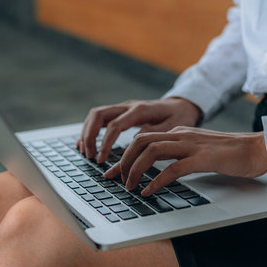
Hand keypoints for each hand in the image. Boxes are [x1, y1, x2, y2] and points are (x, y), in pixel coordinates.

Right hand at [76, 98, 202, 162]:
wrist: (182, 105)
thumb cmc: (178, 118)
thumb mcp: (171, 130)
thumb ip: (151, 140)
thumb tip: (132, 153)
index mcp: (140, 110)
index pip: (114, 125)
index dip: (105, 143)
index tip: (101, 161)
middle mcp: (128, 106)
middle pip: (98, 115)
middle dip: (89, 136)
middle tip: (89, 156)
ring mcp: (123, 107)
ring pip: (96, 114)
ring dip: (87, 132)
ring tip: (85, 152)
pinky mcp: (121, 112)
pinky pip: (100, 117)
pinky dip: (90, 129)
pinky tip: (86, 143)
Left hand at [104, 126, 266, 195]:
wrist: (257, 149)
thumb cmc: (228, 154)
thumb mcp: (196, 150)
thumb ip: (177, 155)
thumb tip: (156, 170)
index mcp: (178, 133)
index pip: (142, 139)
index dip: (123, 156)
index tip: (113, 172)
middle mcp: (181, 135)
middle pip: (140, 141)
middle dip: (123, 161)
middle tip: (119, 180)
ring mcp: (192, 145)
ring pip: (152, 151)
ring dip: (136, 170)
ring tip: (131, 187)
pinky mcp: (204, 158)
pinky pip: (173, 168)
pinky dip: (157, 180)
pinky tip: (150, 191)